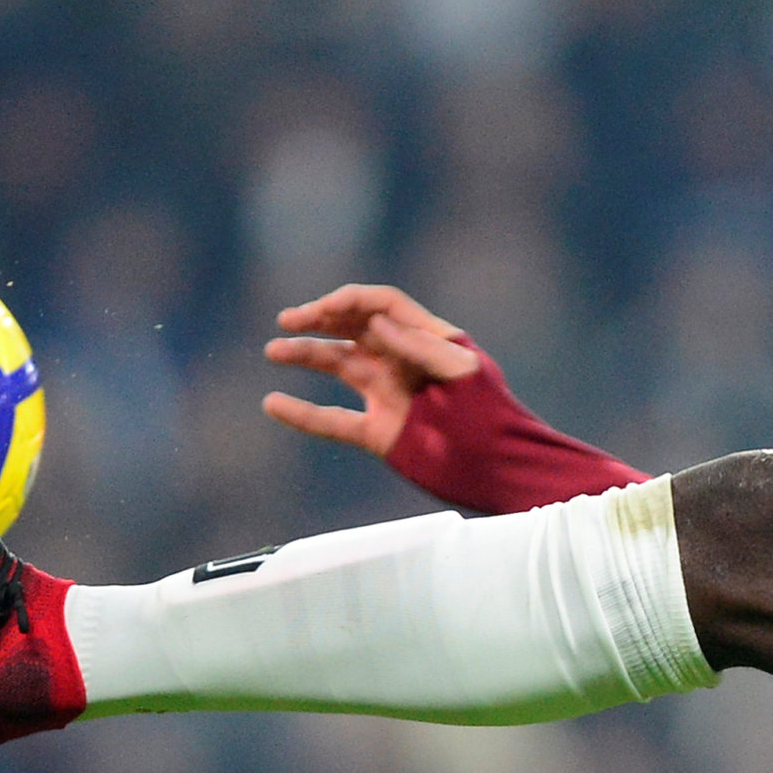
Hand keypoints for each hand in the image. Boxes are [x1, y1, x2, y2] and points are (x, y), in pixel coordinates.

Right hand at [261, 284, 483, 458]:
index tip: (322, 309)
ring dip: (305, 355)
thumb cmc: (492, 417)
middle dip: (319, 319)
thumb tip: (375, 323)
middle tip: (287, 320)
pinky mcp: (379, 433)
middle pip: (353, 328)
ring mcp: (389, 396)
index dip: (350, 301)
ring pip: (337, 366)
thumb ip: (418, 346)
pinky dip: (303, 414)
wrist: (499, 470)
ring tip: (273, 351)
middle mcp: (402, 362)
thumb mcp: (462, 373)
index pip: (382, 306)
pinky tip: (274, 404)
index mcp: (427, 339)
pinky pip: (333, 421)